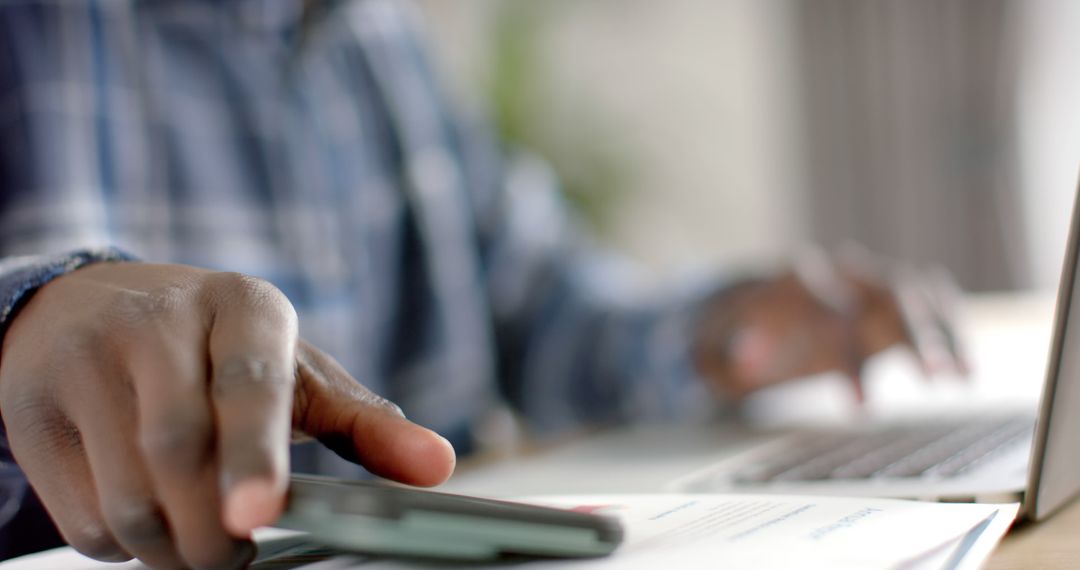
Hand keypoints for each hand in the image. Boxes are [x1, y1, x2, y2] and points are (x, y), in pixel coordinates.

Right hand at [0, 262, 454, 568]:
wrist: (95, 308)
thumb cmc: (219, 349)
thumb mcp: (298, 372)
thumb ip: (366, 423)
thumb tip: (438, 467)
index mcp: (243, 306)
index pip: (251, 381)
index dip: (256, 453)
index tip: (258, 514)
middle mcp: (158, 320)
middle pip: (180, 456)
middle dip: (215, 532)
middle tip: (234, 552)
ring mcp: (86, 359)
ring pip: (130, 500)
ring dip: (170, 548)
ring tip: (196, 539)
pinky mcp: (33, 407)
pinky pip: (81, 519)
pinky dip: (122, 546)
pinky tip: (145, 515)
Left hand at [693, 250, 966, 400]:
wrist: (770, 304)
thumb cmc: (748, 328)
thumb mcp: (724, 341)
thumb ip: (733, 350)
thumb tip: (746, 359)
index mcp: (800, 277)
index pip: (830, 310)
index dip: (848, 360)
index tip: (863, 407)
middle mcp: (844, 272)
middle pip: (888, 292)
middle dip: (913, 333)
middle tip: (932, 377)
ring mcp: (872, 280)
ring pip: (917, 295)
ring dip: (940, 333)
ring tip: (958, 378)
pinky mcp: (894, 296)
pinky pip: (931, 305)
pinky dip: (950, 333)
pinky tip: (965, 370)